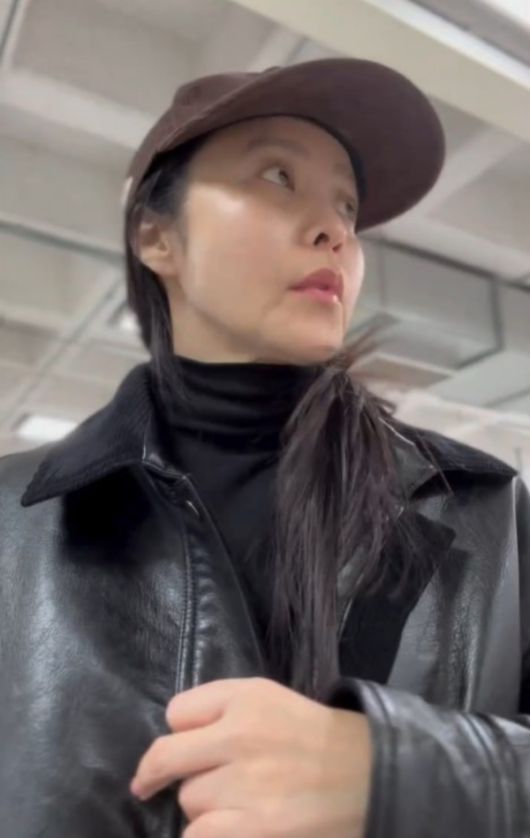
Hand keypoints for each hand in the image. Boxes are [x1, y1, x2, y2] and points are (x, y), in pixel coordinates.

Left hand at [130, 677, 372, 836]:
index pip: (177, 712)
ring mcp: (245, 784)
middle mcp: (240, 734)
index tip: (184, 745)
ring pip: (188, 800)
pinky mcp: (253, 828)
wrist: (370, 777)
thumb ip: (222, 708)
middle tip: (146, 786)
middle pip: (166, 756)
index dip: (180, 731)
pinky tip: (229, 827)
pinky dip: (207, 834)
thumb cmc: (314, 739)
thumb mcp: (270, 700)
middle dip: (156, 773)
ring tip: (239, 804)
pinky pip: (197, 835)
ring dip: (203, 807)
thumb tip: (172, 737)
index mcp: (246, 698)